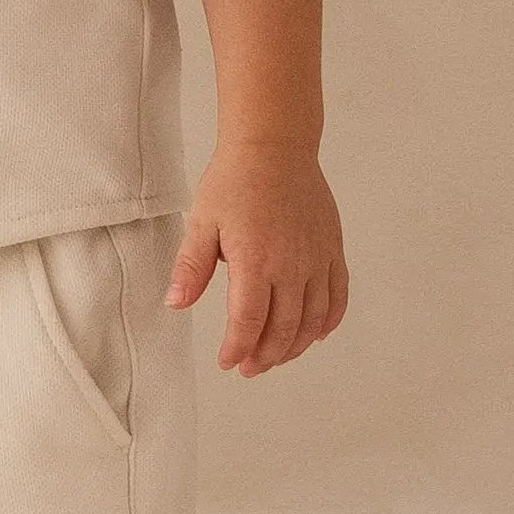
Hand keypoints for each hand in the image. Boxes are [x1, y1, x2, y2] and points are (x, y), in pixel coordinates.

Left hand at [166, 143, 348, 374]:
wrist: (275, 145)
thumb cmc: (235, 180)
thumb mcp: (202, 221)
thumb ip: (191, 267)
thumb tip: (175, 303)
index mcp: (255, 261)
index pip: (248, 322)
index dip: (238, 349)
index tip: (228, 362)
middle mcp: (291, 266)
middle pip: (283, 328)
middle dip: (265, 355)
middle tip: (250, 368)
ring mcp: (317, 259)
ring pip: (313, 319)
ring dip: (296, 346)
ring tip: (276, 356)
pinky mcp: (333, 249)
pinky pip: (338, 295)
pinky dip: (329, 321)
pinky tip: (316, 333)